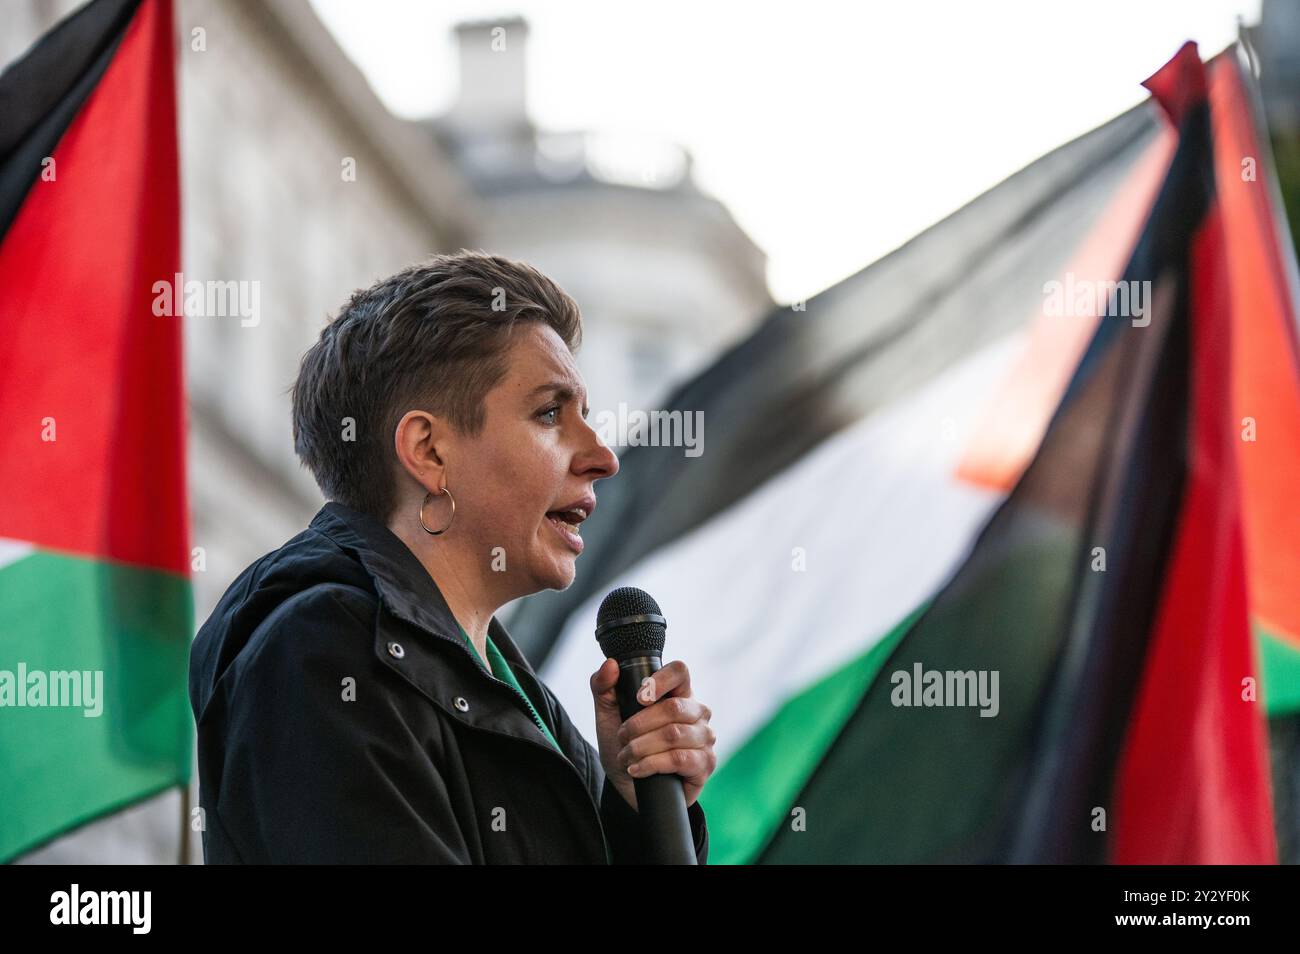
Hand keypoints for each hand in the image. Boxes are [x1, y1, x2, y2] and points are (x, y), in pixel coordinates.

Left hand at [590, 658, 715, 811]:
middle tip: (622, 737)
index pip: (680, 671)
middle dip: (639, 725)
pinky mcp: (705, 764)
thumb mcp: (608, 715)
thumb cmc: (624, 745)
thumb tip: (610, 665)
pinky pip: (681, 759)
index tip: (638, 698)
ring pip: (675, 734)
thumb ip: (603, 687)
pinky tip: (638, 769)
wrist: (629, 786)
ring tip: (627, 756)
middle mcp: (697, 712)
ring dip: (642, 747)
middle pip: (673, 707)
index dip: (660, 681)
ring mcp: (705, 738)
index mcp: (678, 693)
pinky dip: (652, 764)